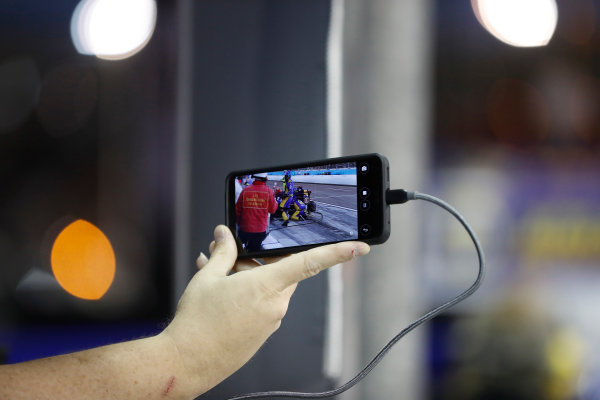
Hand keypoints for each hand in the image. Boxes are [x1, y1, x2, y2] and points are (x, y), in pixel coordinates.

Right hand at [162, 225, 369, 394]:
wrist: (186, 362)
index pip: (310, 263)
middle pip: (281, 271)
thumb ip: (222, 252)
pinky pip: (262, 305)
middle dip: (258, 260)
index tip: (359, 248)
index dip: (337, 253)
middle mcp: (275, 304)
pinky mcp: (262, 334)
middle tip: (230, 255)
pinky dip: (247, 295)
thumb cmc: (197, 323)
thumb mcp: (207, 277)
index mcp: (267, 286)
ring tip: (217, 274)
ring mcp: (270, 322)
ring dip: (248, 277)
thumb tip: (224, 236)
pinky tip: (222, 292)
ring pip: (269, 288)